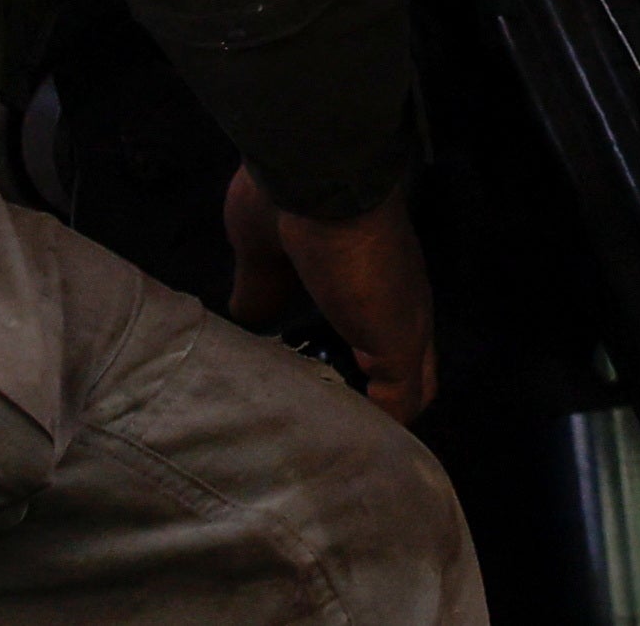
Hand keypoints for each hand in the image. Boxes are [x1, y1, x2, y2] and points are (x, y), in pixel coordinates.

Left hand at [221, 164, 439, 422]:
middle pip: (346, 367)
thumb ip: (396, 386)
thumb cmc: (364, 264)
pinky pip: (254, 316)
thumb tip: (376, 422)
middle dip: (331, 401)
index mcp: (395, 321)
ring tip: (267, 412)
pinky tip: (236, 373)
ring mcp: (308, 286)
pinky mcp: (262, 268)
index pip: (404, 385)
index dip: (390, 420)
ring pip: (298, 347)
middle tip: (305, 438)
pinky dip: (246, 345)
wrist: (311, 187)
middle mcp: (354, 306)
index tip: (359, 451)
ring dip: (286, 375)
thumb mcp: (396, 338)